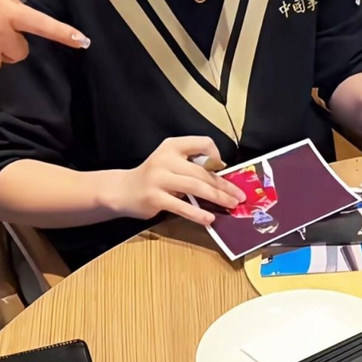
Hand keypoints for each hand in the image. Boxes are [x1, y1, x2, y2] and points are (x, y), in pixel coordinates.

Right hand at [115, 137, 245, 224]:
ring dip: (217, 197)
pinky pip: (181, 206)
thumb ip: (191, 164)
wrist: (122, 190)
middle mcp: (166, 159)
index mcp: (172, 146)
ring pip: (195, 187)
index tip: (222, 169)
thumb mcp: (170, 161)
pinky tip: (209, 218)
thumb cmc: (153, 176)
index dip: (216, 155)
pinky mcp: (155, 198)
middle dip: (224, 185)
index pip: (202, 142)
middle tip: (239, 195)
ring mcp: (159, 178)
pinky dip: (197, 213)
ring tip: (231, 205)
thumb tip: (221, 179)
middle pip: (202, 171)